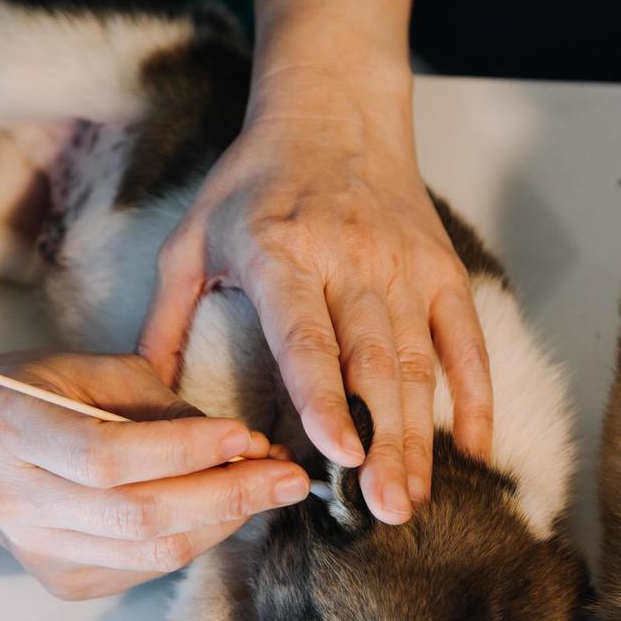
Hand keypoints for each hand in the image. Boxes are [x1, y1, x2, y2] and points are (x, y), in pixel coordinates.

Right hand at [0, 351, 309, 599]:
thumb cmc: (44, 392)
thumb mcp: (95, 372)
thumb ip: (166, 407)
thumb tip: (247, 446)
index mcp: (11, 430)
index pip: (109, 455)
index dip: (184, 450)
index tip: (248, 436)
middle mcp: (13, 499)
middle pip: (138, 515)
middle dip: (228, 495)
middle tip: (290, 477)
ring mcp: (34, 550)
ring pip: (151, 552)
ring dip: (225, 521)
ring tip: (271, 489)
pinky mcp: (61, 581)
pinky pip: (147, 568)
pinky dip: (198, 538)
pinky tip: (228, 510)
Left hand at [138, 59, 492, 525]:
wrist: (336, 110)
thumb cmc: (256, 180)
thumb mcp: (193, 235)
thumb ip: (167, 317)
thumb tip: (145, 398)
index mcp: (283, 254)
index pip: (308, 338)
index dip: (326, 398)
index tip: (341, 454)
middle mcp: (351, 262)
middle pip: (375, 366)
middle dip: (385, 443)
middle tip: (386, 510)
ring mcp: (405, 268)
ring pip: (420, 365)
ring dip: (421, 439)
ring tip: (413, 500)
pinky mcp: (442, 271)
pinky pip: (465, 342)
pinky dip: (475, 396)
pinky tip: (473, 449)